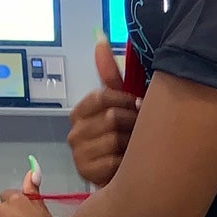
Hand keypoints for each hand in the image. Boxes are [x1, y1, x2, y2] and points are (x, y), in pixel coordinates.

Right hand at [67, 38, 140, 184]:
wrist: (125, 178)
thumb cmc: (125, 137)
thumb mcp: (120, 104)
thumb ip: (111, 75)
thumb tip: (100, 39)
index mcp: (80, 112)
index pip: (103, 96)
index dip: (126, 100)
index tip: (140, 106)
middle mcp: (74, 132)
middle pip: (112, 117)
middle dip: (133, 123)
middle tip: (142, 131)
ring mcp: (78, 154)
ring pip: (116, 139)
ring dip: (134, 143)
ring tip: (138, 147)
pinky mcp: (87, 173)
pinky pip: (116, 161)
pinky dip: (128, 162)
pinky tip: (130, 164)